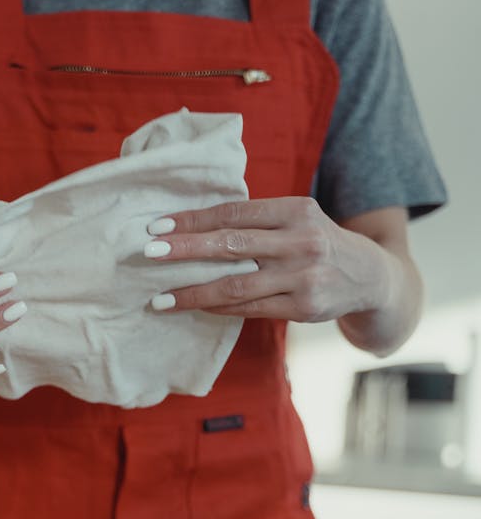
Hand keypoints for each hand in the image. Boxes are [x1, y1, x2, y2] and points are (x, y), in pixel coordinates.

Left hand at [144, 196, 390, 322]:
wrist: (370, 276)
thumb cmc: (317, 242)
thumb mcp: (298, 218)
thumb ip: (258, 220)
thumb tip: (193, 226)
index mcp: (296, 210)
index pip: (234, 212)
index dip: (193, 219)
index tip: (158, 227)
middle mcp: (301, 241)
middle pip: (231, 244)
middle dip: (186, 249)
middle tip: (149, 253)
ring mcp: (303, 276)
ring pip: (236, 284)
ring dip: (193, 292)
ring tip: (160, 298)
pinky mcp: (303, 307)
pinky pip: (249, 308)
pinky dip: (217, 308)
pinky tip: (193, 306)